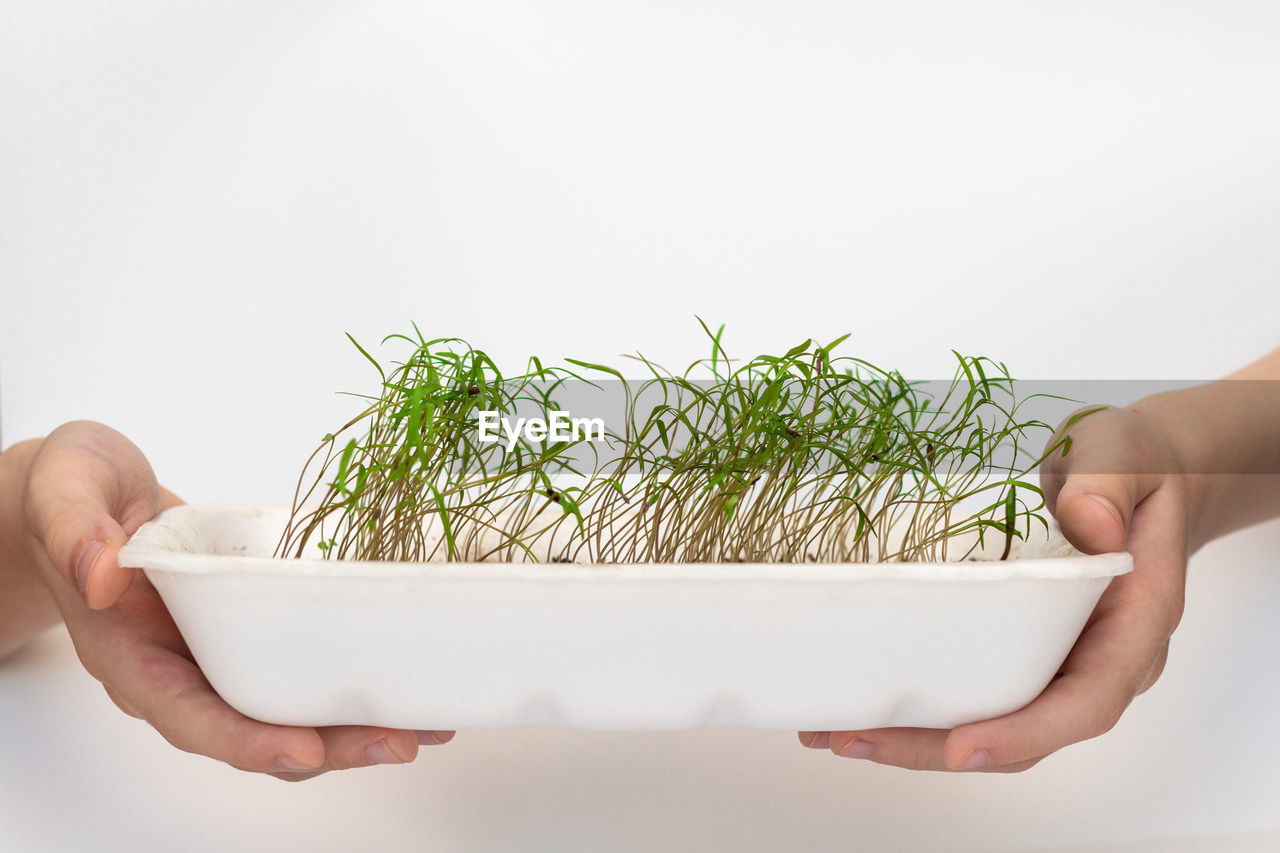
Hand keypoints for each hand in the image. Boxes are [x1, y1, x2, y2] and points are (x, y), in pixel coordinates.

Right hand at [17, 420, 454, 779]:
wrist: (87, 497)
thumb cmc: (71, 492)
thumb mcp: (62, 487)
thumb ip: (74, 526)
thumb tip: (101, 570)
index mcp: (128, 654)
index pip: (188, 716)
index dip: (246, 739)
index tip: (305, 747)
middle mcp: (176, 672)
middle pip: (253, 731)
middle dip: (329, 746)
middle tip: (401, 742)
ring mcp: (215, 659)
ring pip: (285, 713)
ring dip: (352, 728)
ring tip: (424, 726)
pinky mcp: (248, 636)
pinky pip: (299, 674)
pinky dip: (350, 687)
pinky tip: (405, 684)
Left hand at [797, 405, 1188, 771]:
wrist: (1138, 475)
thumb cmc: (1133, 465)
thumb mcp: (1124, 454)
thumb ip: (1109, 483)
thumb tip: (1091, 521)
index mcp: (1135, 624)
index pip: (1089, 700)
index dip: (1026, 731)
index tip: (961, 747)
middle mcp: (1099, 660)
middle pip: (1026, 731)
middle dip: (939, 748)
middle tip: (856, 738)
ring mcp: (1060, 660)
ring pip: (995, 721)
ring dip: (918, 737)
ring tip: (839, 731)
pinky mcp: (1026, 648)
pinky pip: (979, 691)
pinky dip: (925, 706)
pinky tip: (864, 701)